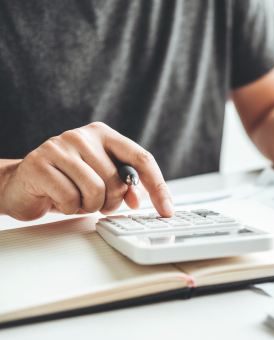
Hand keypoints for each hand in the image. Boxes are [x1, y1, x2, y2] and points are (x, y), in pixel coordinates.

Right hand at [0, 122, 173, 220]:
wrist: (21, 183)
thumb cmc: (67, 181)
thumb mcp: (101, 180)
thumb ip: (124, 185)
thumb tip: (137, 197)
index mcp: (104, 135)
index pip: (142, 158)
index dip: (158, 186)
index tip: (167, 209)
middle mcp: (83, 136)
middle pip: (119, 181)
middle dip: (111, 201)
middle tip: (94, 201)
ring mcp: (60, 146)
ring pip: (96, 190)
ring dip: (89, 206)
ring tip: (76, 199)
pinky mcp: (40, 163)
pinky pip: (70, 198)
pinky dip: (69, 208)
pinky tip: (59, 199)